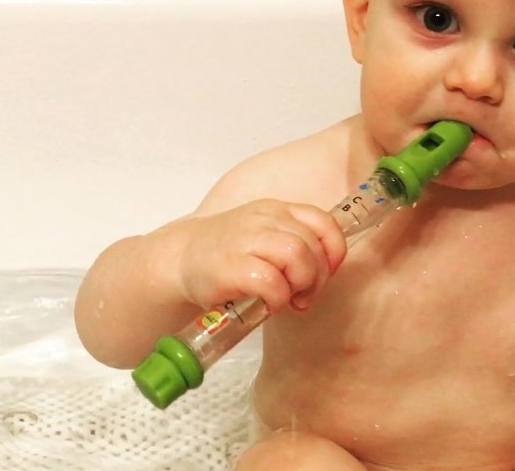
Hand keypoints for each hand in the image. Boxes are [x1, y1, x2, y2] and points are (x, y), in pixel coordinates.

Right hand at [178, 199, 346, 312]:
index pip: (324, 222)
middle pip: (312, 244)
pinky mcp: (233, 266)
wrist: (181, 259)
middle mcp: (265, 218)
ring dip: (300, 284)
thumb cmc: (229, 253)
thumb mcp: (264, 236)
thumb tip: (325, 271)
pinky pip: (273, 282)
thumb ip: (293, 244)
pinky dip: (278, 298)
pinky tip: (267, 303)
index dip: (333, 252)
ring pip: (297, 255)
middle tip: (303, 296)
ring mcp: (247, 239)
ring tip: (288, 299)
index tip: (326, 273)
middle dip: (317, 278)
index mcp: (277, 210)